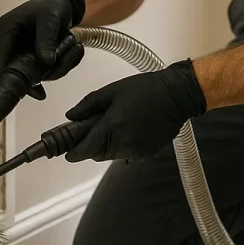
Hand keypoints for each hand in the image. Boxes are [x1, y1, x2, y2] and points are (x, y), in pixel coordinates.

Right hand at [0, 0, 85, 99]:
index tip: (16, 89)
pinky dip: (60, 65)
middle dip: (39, 74)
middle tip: (57, 68)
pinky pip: (46, 69)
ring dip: (55, 68)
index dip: (5, 76)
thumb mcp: (50, 18)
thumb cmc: (53, 4)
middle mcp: (12, 42)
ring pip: (35, 73)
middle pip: (18, 70)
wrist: (65, 1)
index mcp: (8, 28)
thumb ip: (46, 39)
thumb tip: (46, 61)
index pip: (0, 58)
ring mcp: (23, 50)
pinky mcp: (35, 56)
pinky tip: (72, 52)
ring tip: (72, 49)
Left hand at [63, 59, 206, 161]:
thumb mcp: (112, 91)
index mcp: (112, 128)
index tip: (66, 150)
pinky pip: (127, 154)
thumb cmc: (146, 89)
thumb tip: (70, 116)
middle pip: (96, 155)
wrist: (177, 95)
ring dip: (107, 145)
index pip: (84, 150)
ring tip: (115, 124)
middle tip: (92, 127)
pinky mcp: (148, 153)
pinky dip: (123, 145)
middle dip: (90, 145)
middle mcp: (123, 144)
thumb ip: (88, 105)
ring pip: (111, 155)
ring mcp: (137, 151)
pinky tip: (130, 128)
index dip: (72, 152)